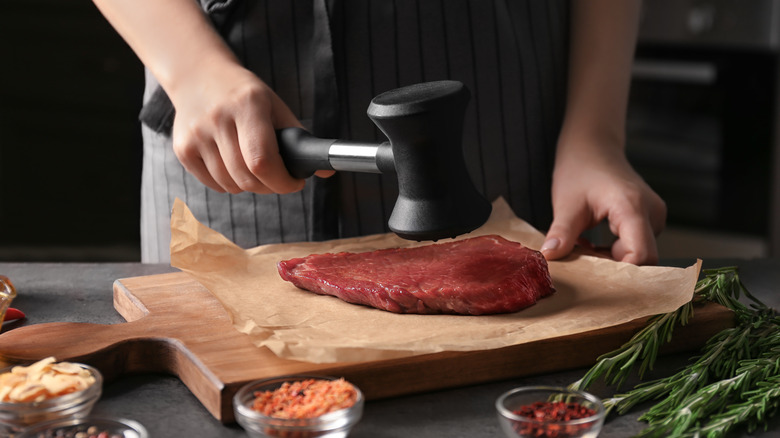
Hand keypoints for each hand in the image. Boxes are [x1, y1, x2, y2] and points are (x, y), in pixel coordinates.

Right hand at [171, 63, 332, 194]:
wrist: (198, 77)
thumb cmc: (246, 96)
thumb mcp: (276, 106)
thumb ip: (300, 139)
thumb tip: (327, 172)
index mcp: (248, 105)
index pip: (262, 161)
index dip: (283, 181)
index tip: (295, 182)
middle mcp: (218, 119)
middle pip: (248, 178)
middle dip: (271, 186)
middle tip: (278, 177)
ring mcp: (196, 135)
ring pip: (231, 186)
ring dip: (250, 185)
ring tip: (254, 167)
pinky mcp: (182, 149)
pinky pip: (214, 185)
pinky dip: (229, 183)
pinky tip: (233, 164)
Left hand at [541, 142, 666, 264]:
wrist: (592, 146)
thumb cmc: (579, 169)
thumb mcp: (566, 203)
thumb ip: (561, 233)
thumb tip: (549, 258)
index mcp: (633, 207)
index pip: (641, 255)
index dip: (620, 274)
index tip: (592, 277)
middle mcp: (651, 213)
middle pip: (642, 259)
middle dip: (613, 269)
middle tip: (582, 265)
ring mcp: (653, 216)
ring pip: (638, 254)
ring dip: (610, 261)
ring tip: (582, 251)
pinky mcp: (648, 219)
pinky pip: (635, 246)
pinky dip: (613, 252)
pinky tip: (591, 245)